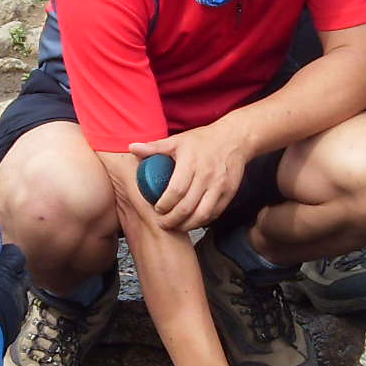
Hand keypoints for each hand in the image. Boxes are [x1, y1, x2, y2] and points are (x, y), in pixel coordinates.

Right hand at [0, 243, 27, 344]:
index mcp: (3, 273)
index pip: (16, 255)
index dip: (9, 252)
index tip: (2, 253)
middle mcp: (16, 290)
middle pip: (24, 276)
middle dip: (14, 274)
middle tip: (0, 275)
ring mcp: (18, 311)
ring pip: (21, 298)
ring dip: (12, 296)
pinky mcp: (15, 329)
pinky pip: (15, 317)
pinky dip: (7, 315)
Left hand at [129, 124, 251, 232]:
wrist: (234, 139)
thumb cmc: (202, 141)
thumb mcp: (177, 141)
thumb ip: (154, 147)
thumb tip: (132, 148)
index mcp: (191, 163)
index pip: (176, 191)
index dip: (164, 204)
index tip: (156, 208)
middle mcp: (207, 175)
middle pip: (187, 207)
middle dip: (172, 220)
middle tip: (162, 223)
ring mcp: (220, 186)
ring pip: (203, 214)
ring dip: (187, 225)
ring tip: (175, 226)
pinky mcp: (229, 193)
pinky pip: (215, 213)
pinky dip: (202, 221)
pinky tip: (192, 221)